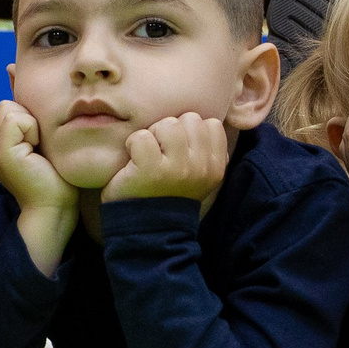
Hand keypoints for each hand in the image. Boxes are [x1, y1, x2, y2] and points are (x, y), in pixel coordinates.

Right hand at [0, 100, 73, 212]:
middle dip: (28, 118)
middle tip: (39, 146)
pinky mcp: (1, 153)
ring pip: (9, 109)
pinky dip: (32, 130)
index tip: (39, 144)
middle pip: (6, 105)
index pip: (8, 107)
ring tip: (38, 150)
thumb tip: (27, 91)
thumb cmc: (56, 178)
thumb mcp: (40, 143)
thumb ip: (29, 122)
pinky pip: (15, 120)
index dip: (29, 118)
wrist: (55, 208)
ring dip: (31, 124)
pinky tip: (37, 153)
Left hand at [103, 112, 228, 203]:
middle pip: (189, 119)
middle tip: (160, 153)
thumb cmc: (167, 194)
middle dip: (171, 130)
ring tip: (148, 156)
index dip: (189, 131)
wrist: (145, 228)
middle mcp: (201, 167)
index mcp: (216, 167)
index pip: (210, 124)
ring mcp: (177, 168)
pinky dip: (133, 144)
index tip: (177, 150)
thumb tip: (204, 120)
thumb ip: (206, 150)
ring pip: (168, 124)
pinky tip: (134, 162)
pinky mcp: (151, 170)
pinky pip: (142, 136)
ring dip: (152, 135)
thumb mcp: (198, 176)